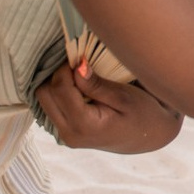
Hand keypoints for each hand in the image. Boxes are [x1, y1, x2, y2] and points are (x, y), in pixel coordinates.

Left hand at [35, 63, 182, 153]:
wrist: (149, 137)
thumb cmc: (143, 114)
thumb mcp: (124, 96)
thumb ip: (97, 84)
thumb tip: (77, 66)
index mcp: (84, 125)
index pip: (59, 88)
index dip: (67, 66)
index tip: (83, 56)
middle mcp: (68, 134)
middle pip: (44, 94)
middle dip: (59, 74)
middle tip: (82, 66)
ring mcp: (65, 135)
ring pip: (43, 99)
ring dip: (58, 83)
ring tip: (82, 77)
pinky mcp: (65, 132)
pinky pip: (51, 106)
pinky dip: (60, 92)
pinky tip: (80, 88)